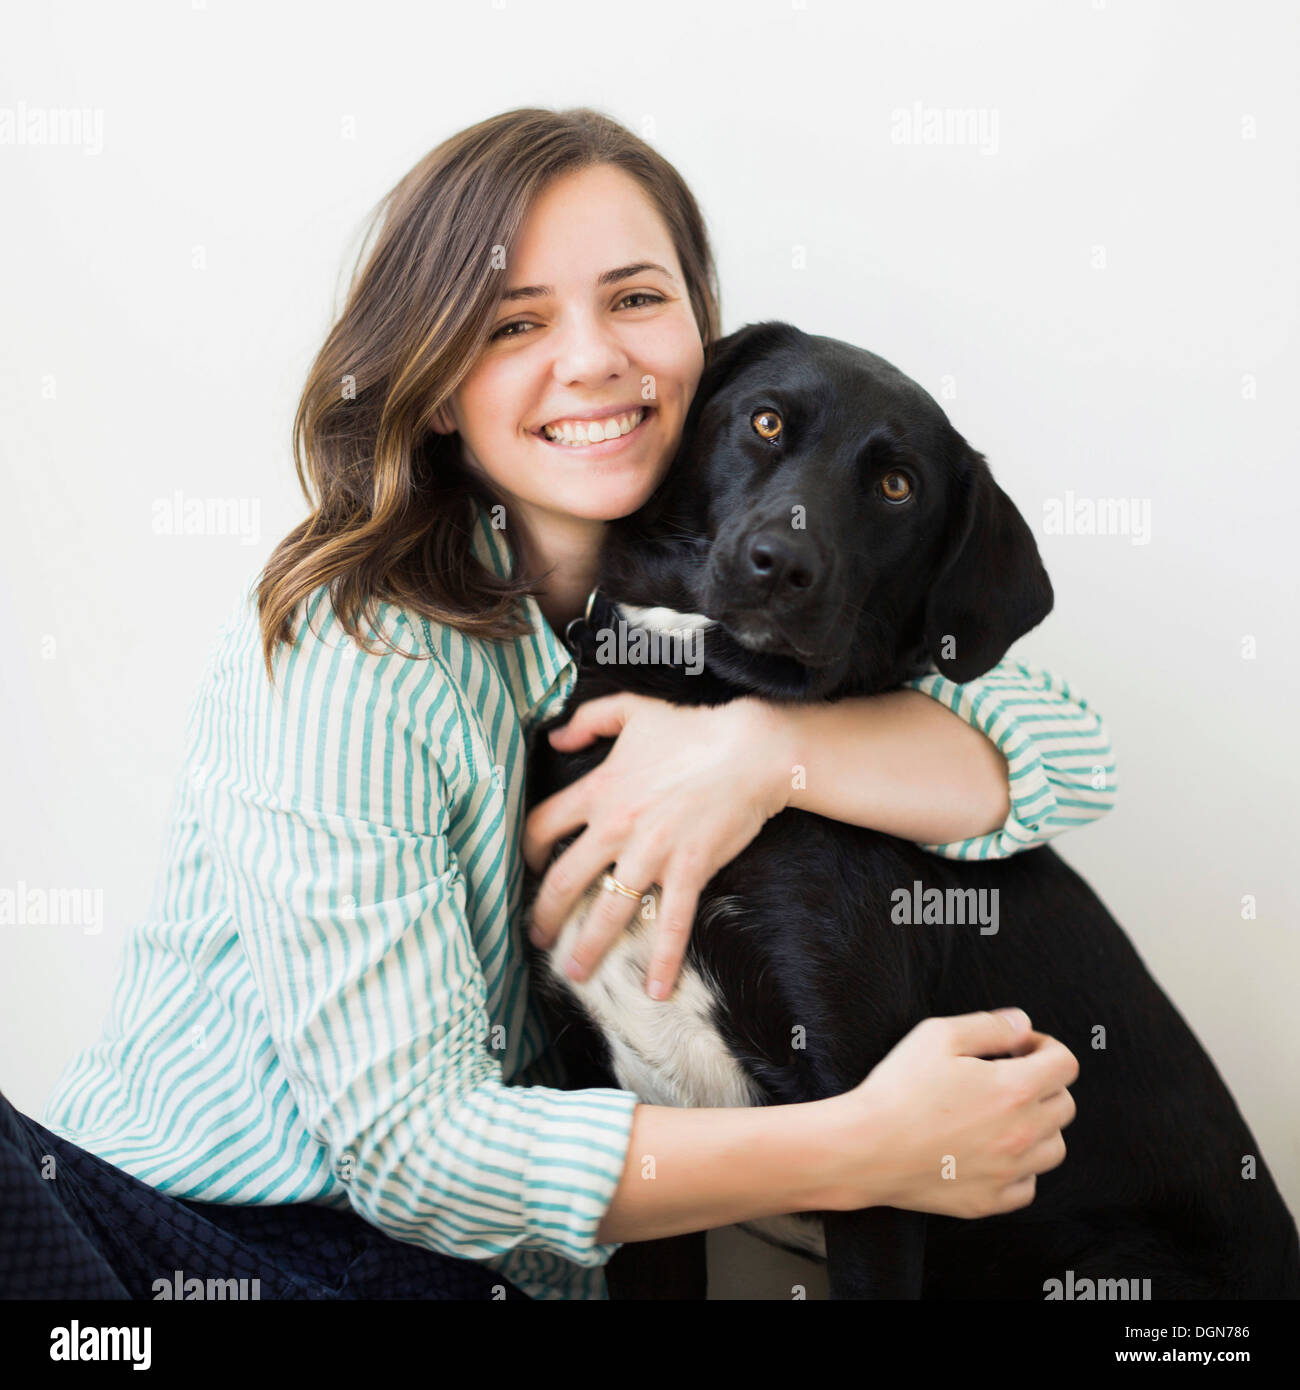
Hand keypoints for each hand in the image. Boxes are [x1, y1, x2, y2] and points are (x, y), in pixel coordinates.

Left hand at [523, 692, 791, 998]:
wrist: (751, 749)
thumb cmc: (693, 729)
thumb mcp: (632, 711)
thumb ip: (587, 719)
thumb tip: (553, 737)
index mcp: (599, 790)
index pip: (542, 826)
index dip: (526, 851)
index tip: (526, 869)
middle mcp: (616, 827)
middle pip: (563, 880)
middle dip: (544, 915)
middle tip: (537, 938)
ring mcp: (652, 853)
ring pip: (608, 910)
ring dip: (588, 946)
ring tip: (576, 971)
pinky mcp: (689, 870)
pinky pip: (672, 923)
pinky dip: (662, 959)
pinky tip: (656, 989)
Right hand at [821, 1008, 1078, 1217]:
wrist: (866, 1148)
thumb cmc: (899, 1088)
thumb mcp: (938, 1035)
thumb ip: (990, 1026)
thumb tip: (1024, 1025)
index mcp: (1015, 1089)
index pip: (1066, 1064)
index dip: (1047, 1047)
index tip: (1020, 1047)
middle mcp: (1023, 1133)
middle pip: (1065, 1105)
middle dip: (1044, 1084)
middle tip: (1008, 1077)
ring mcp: (1009, 1172)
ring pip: (1055, 1148)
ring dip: (1039, 1127)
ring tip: (1004, 1116)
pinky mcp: (991, 1201)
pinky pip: (1029, 1185)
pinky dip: (1021, 1168)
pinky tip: (992, 1152)